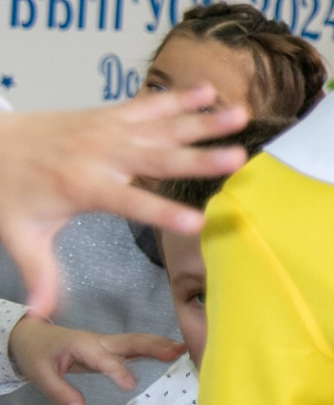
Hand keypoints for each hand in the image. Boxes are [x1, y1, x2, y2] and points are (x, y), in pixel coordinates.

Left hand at [0, 91, 248, 316]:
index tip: (196, 222)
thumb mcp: (19, 234)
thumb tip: (44, 312)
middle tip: (237, 158)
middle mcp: (102, 155)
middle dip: (199, 160)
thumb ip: (40, 272)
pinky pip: (151, 105)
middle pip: (158, 158)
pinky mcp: (111, 116)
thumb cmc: (8, 190)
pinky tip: (210, 92)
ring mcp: (109, 131)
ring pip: (163, 126)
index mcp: (83, 187)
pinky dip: (180, 98)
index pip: (131, 203)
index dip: (163, 212)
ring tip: (240, 115)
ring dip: (203, 121)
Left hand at [5, 315, 182, 404]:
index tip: (130, 386)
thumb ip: (60, 393)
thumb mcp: (40, 375)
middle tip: (178, 352)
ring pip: (138, 341)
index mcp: (82, 345)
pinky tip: (172, 354)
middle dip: (154, 346)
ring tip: (184, 351)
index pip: (104, 359)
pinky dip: (156, 348)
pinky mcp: (112, 348)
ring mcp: (108, 343)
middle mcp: (100, 341)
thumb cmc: (37, 354)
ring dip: (161, 345)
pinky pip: (136, 347)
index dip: (117, 371)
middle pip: (131, 341)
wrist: (33, 336)